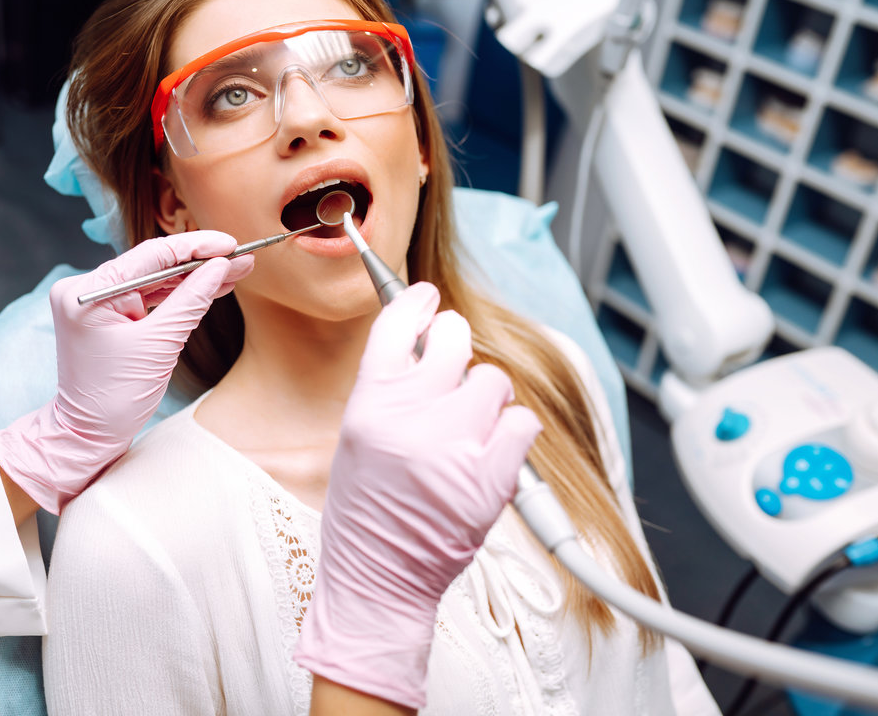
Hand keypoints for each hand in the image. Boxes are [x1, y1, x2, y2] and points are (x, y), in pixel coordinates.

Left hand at [0, 231, 252, 513]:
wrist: (88, 435)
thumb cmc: (115, 397)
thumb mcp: (159, 345)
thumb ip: (191, 300)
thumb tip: (221, 267)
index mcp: (88, 291)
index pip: (151, 255)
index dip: (195, 247)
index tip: (230, 244)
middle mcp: (86, 289)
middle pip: (153, 264)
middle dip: (199, 262)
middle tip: (240, 256)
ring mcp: (97, 302)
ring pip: (155, 280)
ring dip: (194, 277)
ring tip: (235, 270)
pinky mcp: (109, 316)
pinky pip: (149, 298)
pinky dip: (178, 295)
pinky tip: (211, 285)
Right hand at [293, 282, 541, 708]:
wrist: (379, 579)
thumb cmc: (363, 512)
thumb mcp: (354, 437)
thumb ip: (389, 388)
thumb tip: (426, 340)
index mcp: (370, 403)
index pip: (398, 323)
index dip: (415, 302)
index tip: (426, 299)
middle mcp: (412, 415)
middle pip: (454, 337)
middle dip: (455, 346)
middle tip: (451, 371)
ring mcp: (455, 444)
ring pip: (494, 379)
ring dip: (486, 397)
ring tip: (468, 429)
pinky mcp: (492, 475)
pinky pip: (522, 421)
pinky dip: (513, 433)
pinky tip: (492, 452)